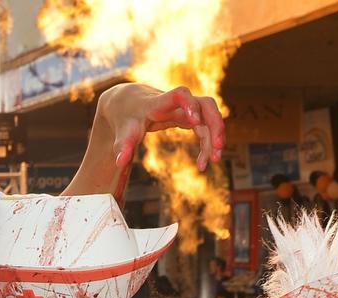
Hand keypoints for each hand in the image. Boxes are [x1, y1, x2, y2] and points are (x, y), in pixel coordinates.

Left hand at [99, 84, 225, 171]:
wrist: (127, 101)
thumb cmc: (126, 116)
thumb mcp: (123, 131)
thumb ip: (123, 145)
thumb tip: (119, 162)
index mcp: (158, 103)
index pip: (179, 94)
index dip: (190, 104)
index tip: (195, 122)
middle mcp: (176, 103)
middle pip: (205, 104)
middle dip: (215, 123)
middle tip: (218, 147)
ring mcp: (184, 108)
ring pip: (209, 116)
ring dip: (215, 136)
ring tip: (214, 160)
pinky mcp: (187, 116)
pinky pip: (204, 127)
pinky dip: (207, 143)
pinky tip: (203, 162)